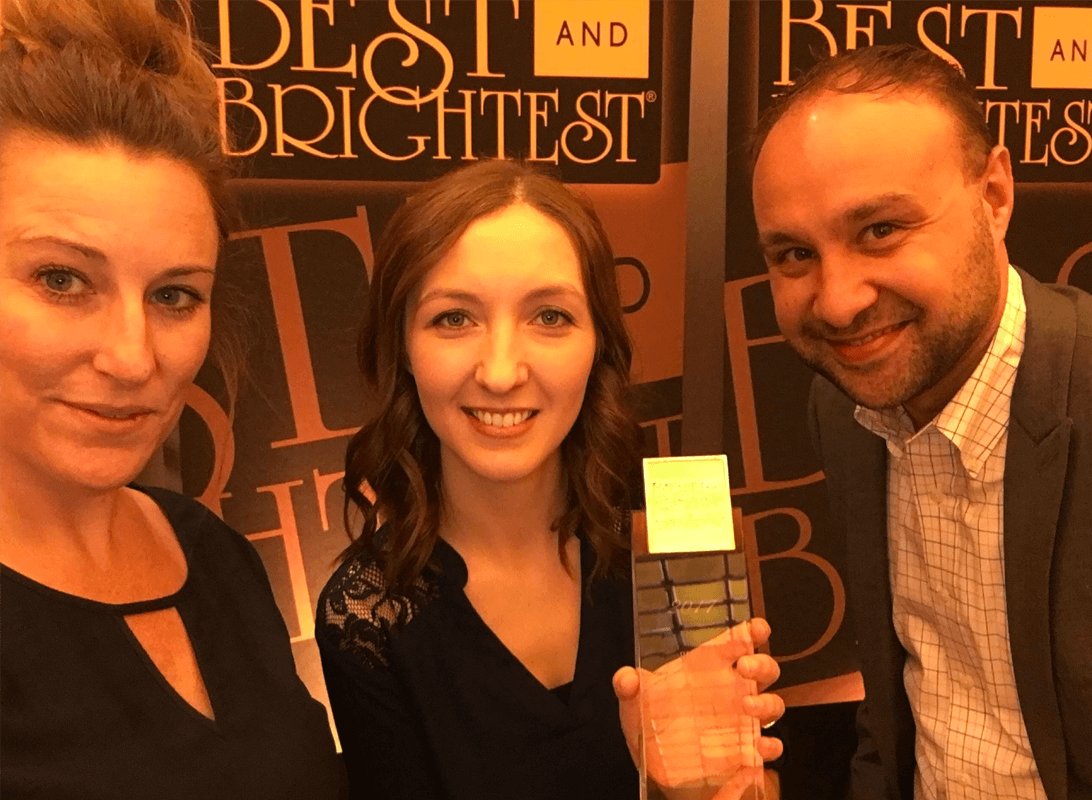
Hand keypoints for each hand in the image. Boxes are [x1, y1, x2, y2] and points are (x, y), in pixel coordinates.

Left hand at [614, 619, 784, 797]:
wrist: (659, 772)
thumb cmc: (652, 728)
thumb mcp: (635, 706)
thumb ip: (629, 688)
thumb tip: (625, 677)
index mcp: (709, 670)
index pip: (736, 643)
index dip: (752, 632)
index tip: (758, 628)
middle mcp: (732, 691)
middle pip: (764, 668)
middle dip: (762, 663)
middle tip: (746, 666)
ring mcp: (743, 722)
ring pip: (773, 704)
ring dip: (767, 702)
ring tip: (747, 706)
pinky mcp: (748, 751)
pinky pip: (770, 746)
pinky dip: (771, 746)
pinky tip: (759, 746)